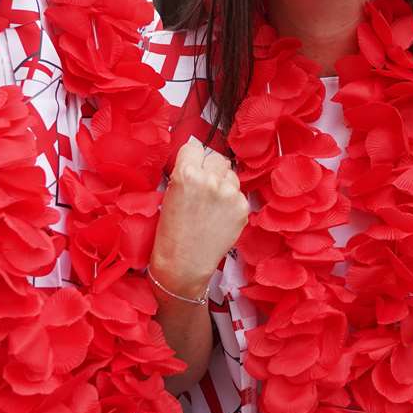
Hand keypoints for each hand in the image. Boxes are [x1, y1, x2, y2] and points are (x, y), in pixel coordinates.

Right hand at [151, 139, 247, 298]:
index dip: (192, 159)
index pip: (194, 147)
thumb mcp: (169, 194)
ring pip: (230, 174)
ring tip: (211, 204)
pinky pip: (238, 193)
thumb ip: (185, 173)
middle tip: (203, 187)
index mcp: (186, 173)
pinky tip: (219, 217)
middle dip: (210, 169)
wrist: (183, 264)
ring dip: (223, 183)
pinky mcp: (243, 207)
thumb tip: (198, 159)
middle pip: (216, 158)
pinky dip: (231, 201)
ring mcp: (230, 193)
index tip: (192, 167)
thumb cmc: (170, 233)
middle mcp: (210, 179)